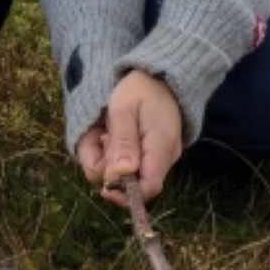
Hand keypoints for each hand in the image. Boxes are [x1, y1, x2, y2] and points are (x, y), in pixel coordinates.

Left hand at [77, 70, 182, 204]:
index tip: (103, 187)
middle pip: (137, 184)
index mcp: (162, 147)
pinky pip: (134, 166)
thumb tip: (119, 176)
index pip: (148, 188)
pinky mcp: (156, 154)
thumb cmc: (139, 89)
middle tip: (105, 138)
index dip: (124, 193)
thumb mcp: (123, 110)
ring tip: (110, 133)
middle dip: (112, 170)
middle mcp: (167, 157)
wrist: (158, 76)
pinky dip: (118, 156)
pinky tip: (116, 136)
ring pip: (132, 175)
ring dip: (112, 161)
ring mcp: (163, 157)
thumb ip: (122, 142)